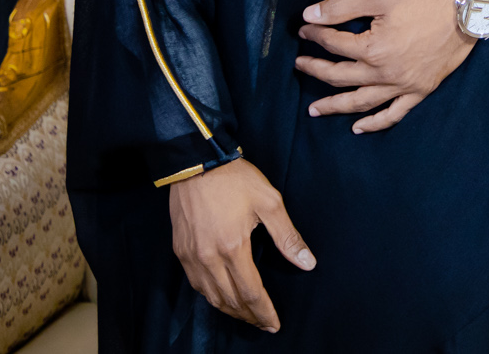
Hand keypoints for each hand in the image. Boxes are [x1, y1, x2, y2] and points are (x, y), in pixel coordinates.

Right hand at [168, 159, 313, 331]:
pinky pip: (196, 285)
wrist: (196, 163)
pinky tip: (222, 297)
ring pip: (212, 297)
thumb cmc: (235, 180)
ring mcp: (192, 257)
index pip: (251, 293)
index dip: (264, 312)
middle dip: (249, 316)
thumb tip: (307, 263)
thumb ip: (288, 237)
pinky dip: (212, 296)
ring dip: (230, 310)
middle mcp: (209, 258)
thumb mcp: (269, 202)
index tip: (274, 324)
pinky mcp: (181, 252)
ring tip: (247, 315)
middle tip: (263, 323)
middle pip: (231, 300)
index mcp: (233, 248)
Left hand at [294, 0, 488, 132]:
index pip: (334, 44)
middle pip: (340, 76)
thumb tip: (310, 15)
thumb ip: (342, 7)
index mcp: (372, 48)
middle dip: (315, 69)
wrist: (466, 10)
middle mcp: (384, 73)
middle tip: (300, 65)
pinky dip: (375, 123)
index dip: (316, 35)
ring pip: (361, 102)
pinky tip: (359, 128)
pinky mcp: (419, 91)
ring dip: (335, 106)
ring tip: (315, 109)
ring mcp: (402, 86)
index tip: (305, 28)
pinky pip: (394, 113)